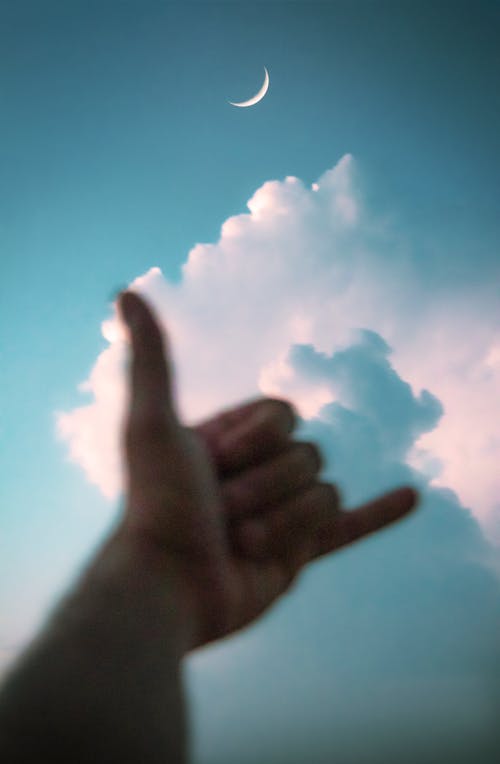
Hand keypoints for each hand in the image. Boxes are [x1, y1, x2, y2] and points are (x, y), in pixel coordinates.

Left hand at [117, 291, 417, 653]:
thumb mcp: (152, 422)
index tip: (217, 460)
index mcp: (229, 441)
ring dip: (284, 520)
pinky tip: (410, 497)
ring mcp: (280, 512)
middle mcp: (256, 473)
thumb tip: (127, 292)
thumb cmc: (157, 503)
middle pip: (307, 454)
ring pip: (324, 493)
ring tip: (241, 543)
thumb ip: (151, 359)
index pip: (282, 413)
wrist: (166, 587)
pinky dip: (379, 514)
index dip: (259, 435)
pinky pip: (350, 528)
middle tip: (223, 512)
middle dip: (267, 484)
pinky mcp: (298, 554)